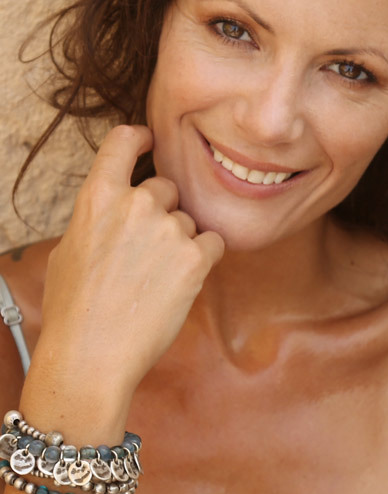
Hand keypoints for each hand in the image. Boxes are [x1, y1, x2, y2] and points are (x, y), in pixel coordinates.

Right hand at [38, 125, 223, 396]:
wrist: (91, 355)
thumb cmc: (73, 309)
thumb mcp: (68, 250)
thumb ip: (97, 218)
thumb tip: (114, 211)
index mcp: (98, 197)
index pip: (122, 142)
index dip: (139, 138)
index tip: (149, 140)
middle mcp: (136, 204)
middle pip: (165, 188)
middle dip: (161, 211)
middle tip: (146, 252)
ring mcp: (168, 229)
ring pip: (189, 220)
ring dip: (181, 240)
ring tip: (155, 279)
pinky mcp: (195, 257)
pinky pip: (213, 242)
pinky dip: (203, 258)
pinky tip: (179, 282)